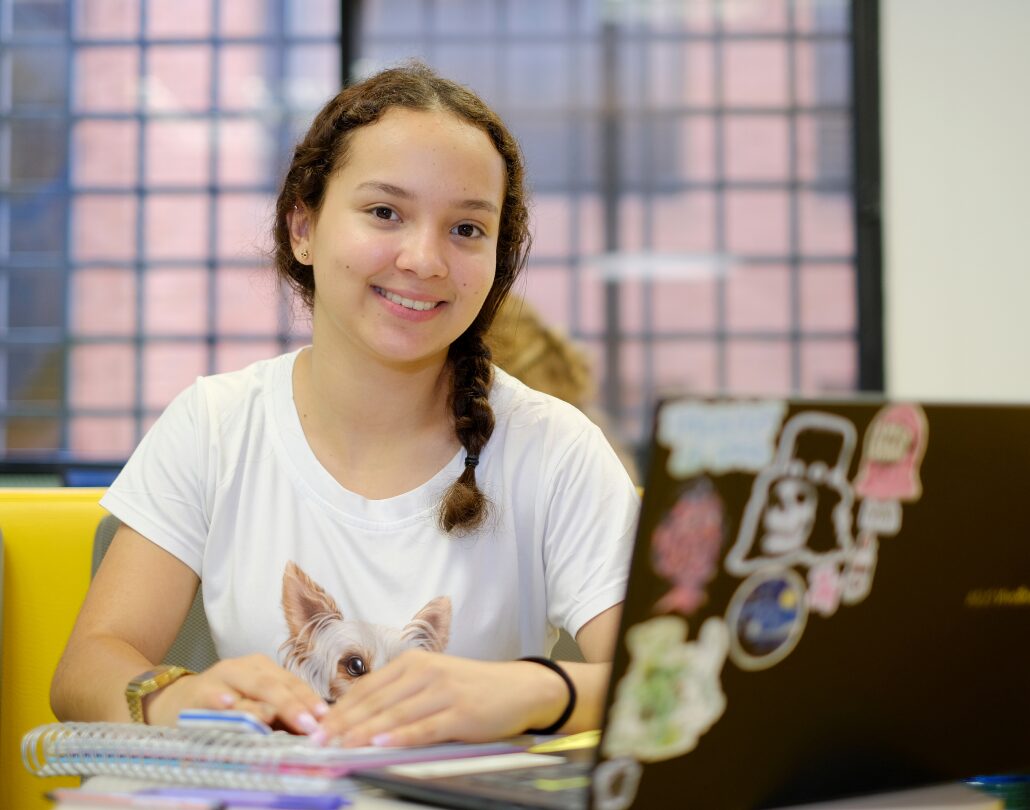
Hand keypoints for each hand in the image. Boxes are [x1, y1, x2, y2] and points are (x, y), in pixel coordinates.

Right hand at [144, 654, 329, 738]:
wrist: (176, 702)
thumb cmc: (225, 704)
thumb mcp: (254, 704)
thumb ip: (279, 714)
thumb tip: (312, 729)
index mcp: (263, 668)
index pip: (292, 683)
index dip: (309, 700)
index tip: (324, 718)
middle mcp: (244, 668)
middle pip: (274, 685)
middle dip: (292, 705)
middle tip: (308, 724)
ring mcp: (220, 678)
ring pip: (246, 689)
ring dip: (261, 703)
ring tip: (275, 715)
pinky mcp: (197, 692)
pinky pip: (211, 697)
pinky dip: (220, 700)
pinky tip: (227, 704)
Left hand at [320, 650, 567, 746]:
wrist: (517, 689)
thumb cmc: (470, 688)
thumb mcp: (432, 682)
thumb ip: (400, 694)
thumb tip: (358, 718)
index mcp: (413, 662)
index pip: (367, 687)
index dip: (339, 708)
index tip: (315, 726)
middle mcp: (425, 672)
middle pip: (375, 700)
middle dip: (343, 722)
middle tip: (318, 740)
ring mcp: (442, 691)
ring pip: (395, 714)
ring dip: (364, 731)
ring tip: (340, 745)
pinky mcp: (460, 712)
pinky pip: (424, 727)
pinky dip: (401, 736)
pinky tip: (382, 744)